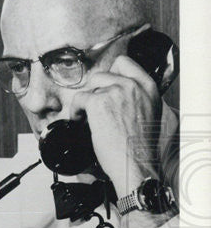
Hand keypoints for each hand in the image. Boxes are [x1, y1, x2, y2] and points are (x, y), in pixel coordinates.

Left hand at [67, 55, 161, 201]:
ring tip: (85, 115)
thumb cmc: (142, 147)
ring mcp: (116, 92)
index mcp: (149, 87)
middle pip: (104, 72)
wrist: (136, 163)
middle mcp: (133, 85)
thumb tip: (127, 98)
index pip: (125, 63)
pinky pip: (79, 98)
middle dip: (95, 89)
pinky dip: (75, 110)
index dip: (111, 74)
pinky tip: (79, 121)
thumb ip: (142, 101)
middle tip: (93, 106)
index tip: (104, 86)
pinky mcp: (99, 103)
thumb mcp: (153, 116)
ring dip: (86, 100)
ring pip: (91, 84)